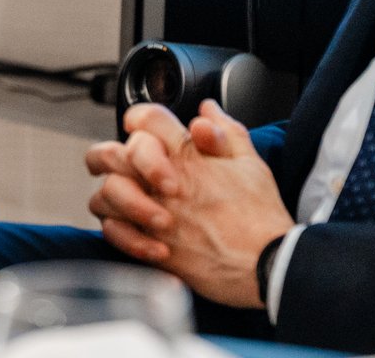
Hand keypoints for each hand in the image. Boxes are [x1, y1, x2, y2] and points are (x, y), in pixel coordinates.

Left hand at [91, 100, 293, 309]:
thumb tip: (207, 108)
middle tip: (126, 168)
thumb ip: (226, 132)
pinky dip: (118, 231)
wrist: (270, 265)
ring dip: (115, 197)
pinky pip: (111, 232)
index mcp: (186, 156)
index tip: (143, 129)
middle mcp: (162, 181)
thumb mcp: (251, 165)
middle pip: (108, 153)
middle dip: (111, 156)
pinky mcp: (151, 247)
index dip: (139, 119)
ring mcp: (152, 214)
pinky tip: (139, 232)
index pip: (145, 118)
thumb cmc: (262, 217)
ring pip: (103, 194)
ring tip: (138, 204)